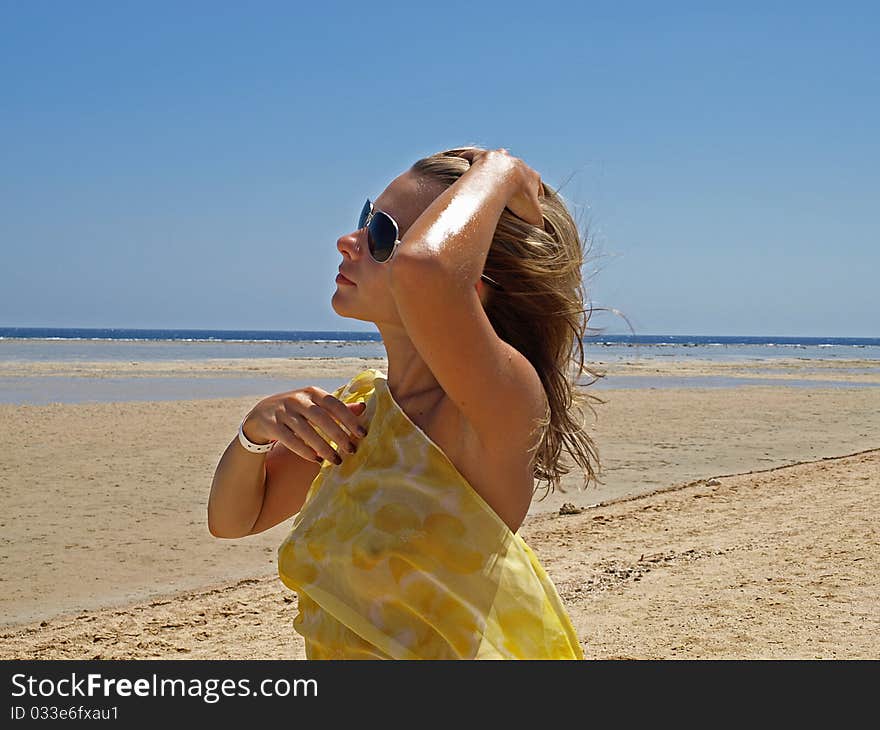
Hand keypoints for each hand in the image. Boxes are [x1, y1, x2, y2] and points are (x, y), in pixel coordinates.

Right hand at [241, 386, 367, 464]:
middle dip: (338, 435)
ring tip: (336, 460)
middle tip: (351, 450)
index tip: (362, 434)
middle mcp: (297, 399)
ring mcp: (283, 411)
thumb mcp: (315, 404)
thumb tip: (363, 407)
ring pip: (306, 431)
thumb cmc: (296, 410)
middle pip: (321, 418)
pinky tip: (317, 460)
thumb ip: (337, 408)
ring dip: (323, 447)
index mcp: (312, 392)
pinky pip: (290, 440)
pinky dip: (305, 451)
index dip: (349, 419)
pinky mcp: (271, 425)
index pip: (334, 404)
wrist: (261, 414)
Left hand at [455, 147, 544, 227]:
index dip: (535, 194)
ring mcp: (499, 158)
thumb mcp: (532, 216)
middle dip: (516, 179)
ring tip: (492, 177)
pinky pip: (474, 155)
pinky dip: (470, 158)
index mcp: (531, 176)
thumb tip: (543, 235)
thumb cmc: (516, 199)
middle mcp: (516, 163)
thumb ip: (539, 224)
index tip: (531, 202)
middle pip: (519, 170)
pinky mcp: (481, 157)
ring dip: (498, 165)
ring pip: (500, 159)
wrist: (497, 182)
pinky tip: (465, 162)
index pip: (537, 184)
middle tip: (510, 191)